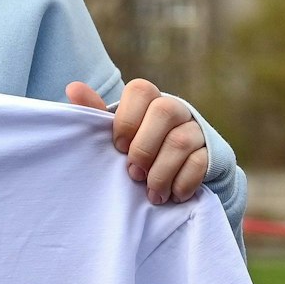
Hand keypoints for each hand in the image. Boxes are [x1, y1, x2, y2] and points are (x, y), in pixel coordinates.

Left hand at [65, 79, 207, 205]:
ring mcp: (196, 130)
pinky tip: (172, 195)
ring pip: (181, 141)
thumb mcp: (119, 134)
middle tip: (133, 174)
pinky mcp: (212, 153)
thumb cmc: (139, 149)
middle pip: (164, 111)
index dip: (127, 119)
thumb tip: (73, 88)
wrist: (179, 173)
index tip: (118, 147)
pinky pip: (199, 163)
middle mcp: (176, 109)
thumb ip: (97, 114)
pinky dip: (182, 183)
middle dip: (144, 148)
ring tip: (151, 193)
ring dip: (161, 172)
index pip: (140, 90)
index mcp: (150, 100)